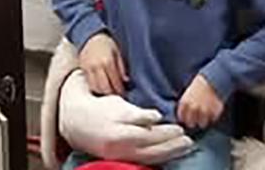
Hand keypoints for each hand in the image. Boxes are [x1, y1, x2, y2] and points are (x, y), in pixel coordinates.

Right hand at [59, 70, 193, 163]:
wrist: (77, 122)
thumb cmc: (102, 109)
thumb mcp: (117, 105)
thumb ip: (136, 113)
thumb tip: (155, 118)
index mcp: (118, 124)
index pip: (142, 128)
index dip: (160, 129)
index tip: (177, 127)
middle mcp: (119, 141)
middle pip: (148, 144)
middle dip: (169, 143)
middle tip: (187, 139)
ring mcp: (120, 152)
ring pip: (147, 155)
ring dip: (168, 152)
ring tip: (185, 146)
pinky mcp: (120, 158)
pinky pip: (142, 159)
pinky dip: (157, 157)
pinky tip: (170, 154)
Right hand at [80, 32, 128, 95]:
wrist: (90, 36)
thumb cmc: (105, 43)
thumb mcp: (117, 51)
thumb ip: (121, 67)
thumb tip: (126, 80)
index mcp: (108, 62)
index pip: (115, 82)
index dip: (120, 90)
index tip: (124, 93)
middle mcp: (97, 67)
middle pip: (105, 88)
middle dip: (112, 94)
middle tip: (117, 95)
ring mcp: (89, 69)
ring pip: (96, 89)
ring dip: (103, 93)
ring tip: (109, 92)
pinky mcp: (83, 70)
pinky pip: (89, 85)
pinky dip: (96, 89)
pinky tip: (101, 88)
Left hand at [177, 74, 223, 129]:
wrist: (212, 79)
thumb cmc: (199, 85)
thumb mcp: (187, 94)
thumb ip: (185, 106)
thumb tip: (184, 118)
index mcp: (185, 103)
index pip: (182, 118)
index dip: (185, 118)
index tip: (188, 117)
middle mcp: (194, 108)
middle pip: (191, 124)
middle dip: (193, 121)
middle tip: (197, 117)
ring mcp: (204, 111)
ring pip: (202, 124)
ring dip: (203, 120)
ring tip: (205, 114)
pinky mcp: (214, 112)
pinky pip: (212, 120)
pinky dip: (212, 117)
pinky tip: (212, 110)